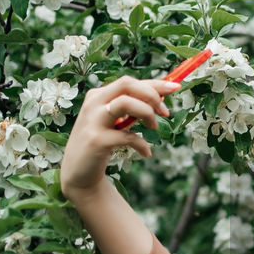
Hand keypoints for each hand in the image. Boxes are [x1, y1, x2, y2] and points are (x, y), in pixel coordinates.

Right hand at [59, 75, 177, 199]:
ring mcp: (93, 121)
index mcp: (99, 95)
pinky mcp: (96, 140)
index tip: (175, 87)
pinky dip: (142, 144)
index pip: (130, 82)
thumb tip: (161, 96)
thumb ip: (132, 107)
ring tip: (154, 128)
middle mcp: (93, 103)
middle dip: (152, 95)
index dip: (154, 84)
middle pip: (127, 84)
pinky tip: (146, 153)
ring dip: (147, 113)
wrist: (79, 172)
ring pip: (124, 103)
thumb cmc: (102, 142)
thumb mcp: (115, 121)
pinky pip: (127, 136)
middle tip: (165, 111)